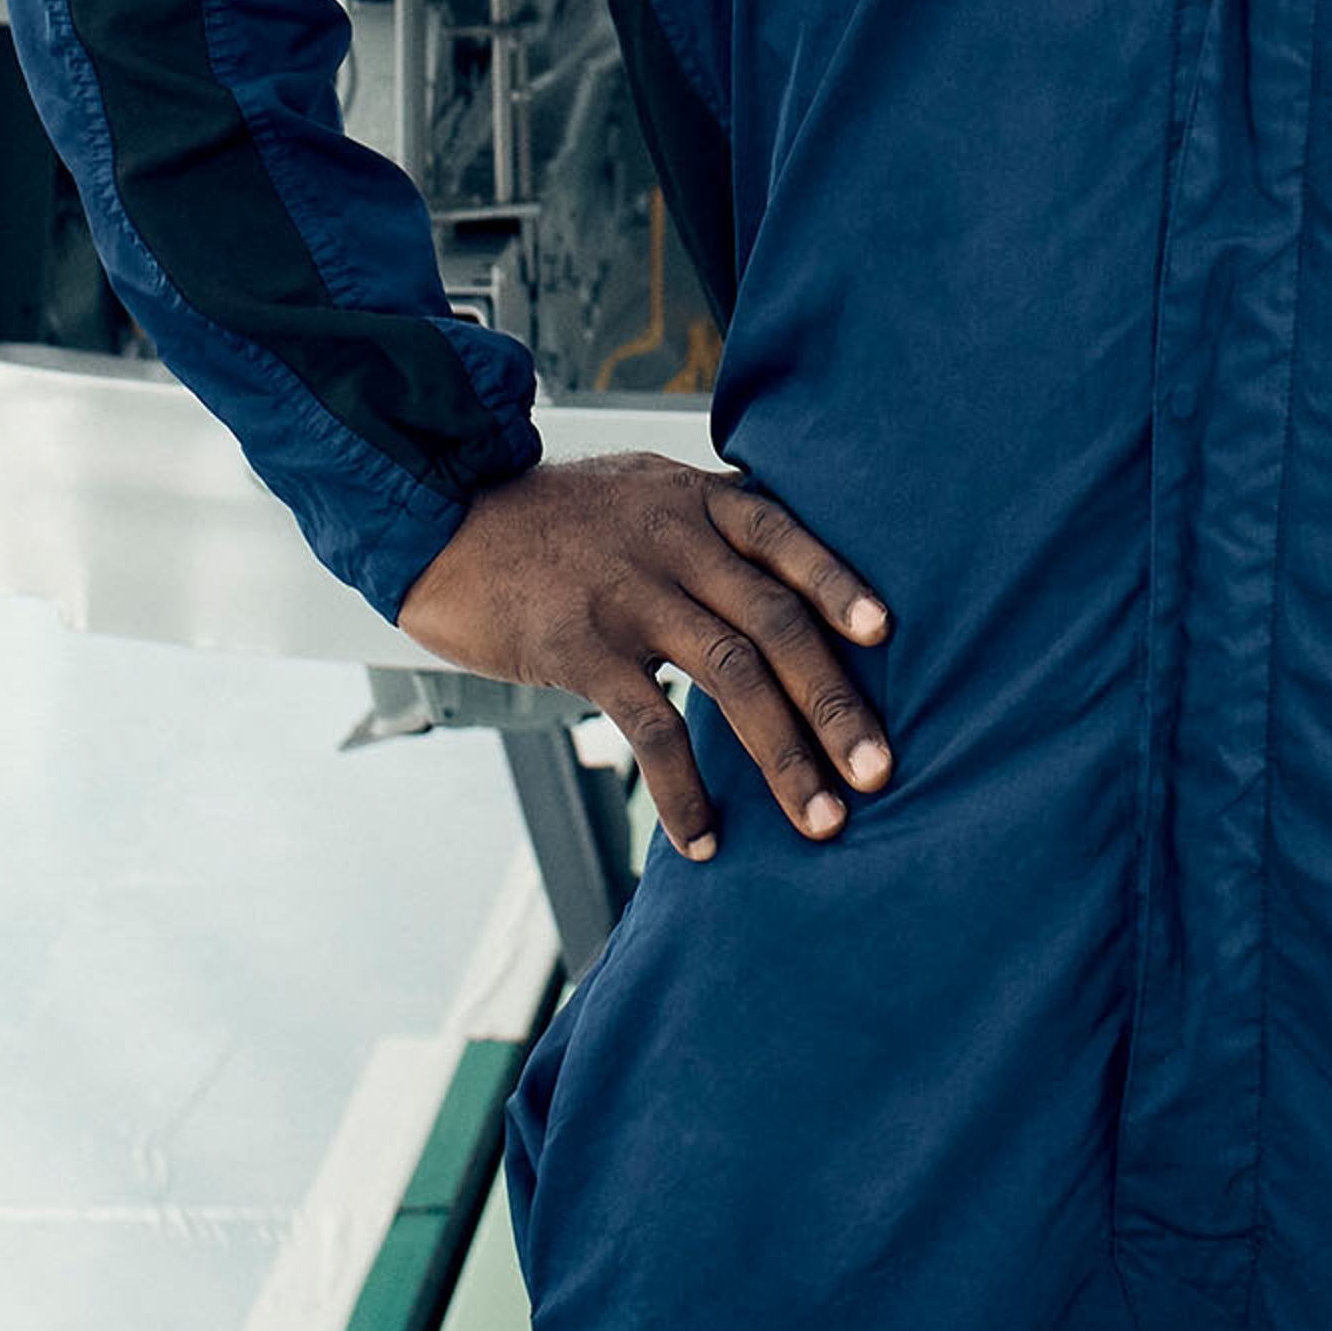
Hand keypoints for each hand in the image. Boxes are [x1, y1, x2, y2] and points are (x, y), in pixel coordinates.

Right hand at [396, 455, 892, 864]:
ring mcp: (629, 596)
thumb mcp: (644, 493)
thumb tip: (785, 588)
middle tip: (879, 768)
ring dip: (783, 755)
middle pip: (775, 622)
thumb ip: (710, 529)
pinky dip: (682, 787)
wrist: (445, 520)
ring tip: (821, 818)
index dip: (839, 582)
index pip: (786, 536)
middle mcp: (674, 543)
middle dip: (833, 701)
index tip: (886, 634)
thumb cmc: (556, 518)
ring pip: (730, 677)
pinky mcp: (580, 648)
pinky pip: (649, 725)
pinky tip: (704, 837)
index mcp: (697, 502)